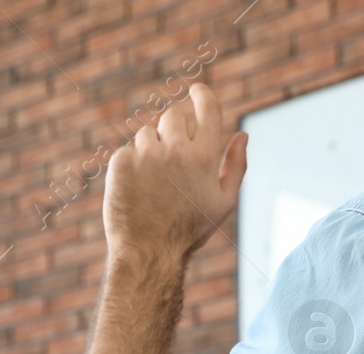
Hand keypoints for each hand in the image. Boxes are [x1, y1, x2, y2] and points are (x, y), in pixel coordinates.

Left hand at [102, 83, 248, 265]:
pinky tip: (136, 189)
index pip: (207, 107)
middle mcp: (176, 150)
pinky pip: (127, 150)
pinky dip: (131, 164)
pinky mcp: (121, 162)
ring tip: (153, 183)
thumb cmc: (190, 230)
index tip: (197, 90)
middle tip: (170, 159)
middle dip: (173, 130)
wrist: (149, 253)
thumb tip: (243, 134)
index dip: (202, 94)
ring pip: (147, 133)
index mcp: (205, 157)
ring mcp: (146, 155)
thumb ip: (236, 165)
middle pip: (173, 115)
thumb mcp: (224, 202)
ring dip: (150, 149)